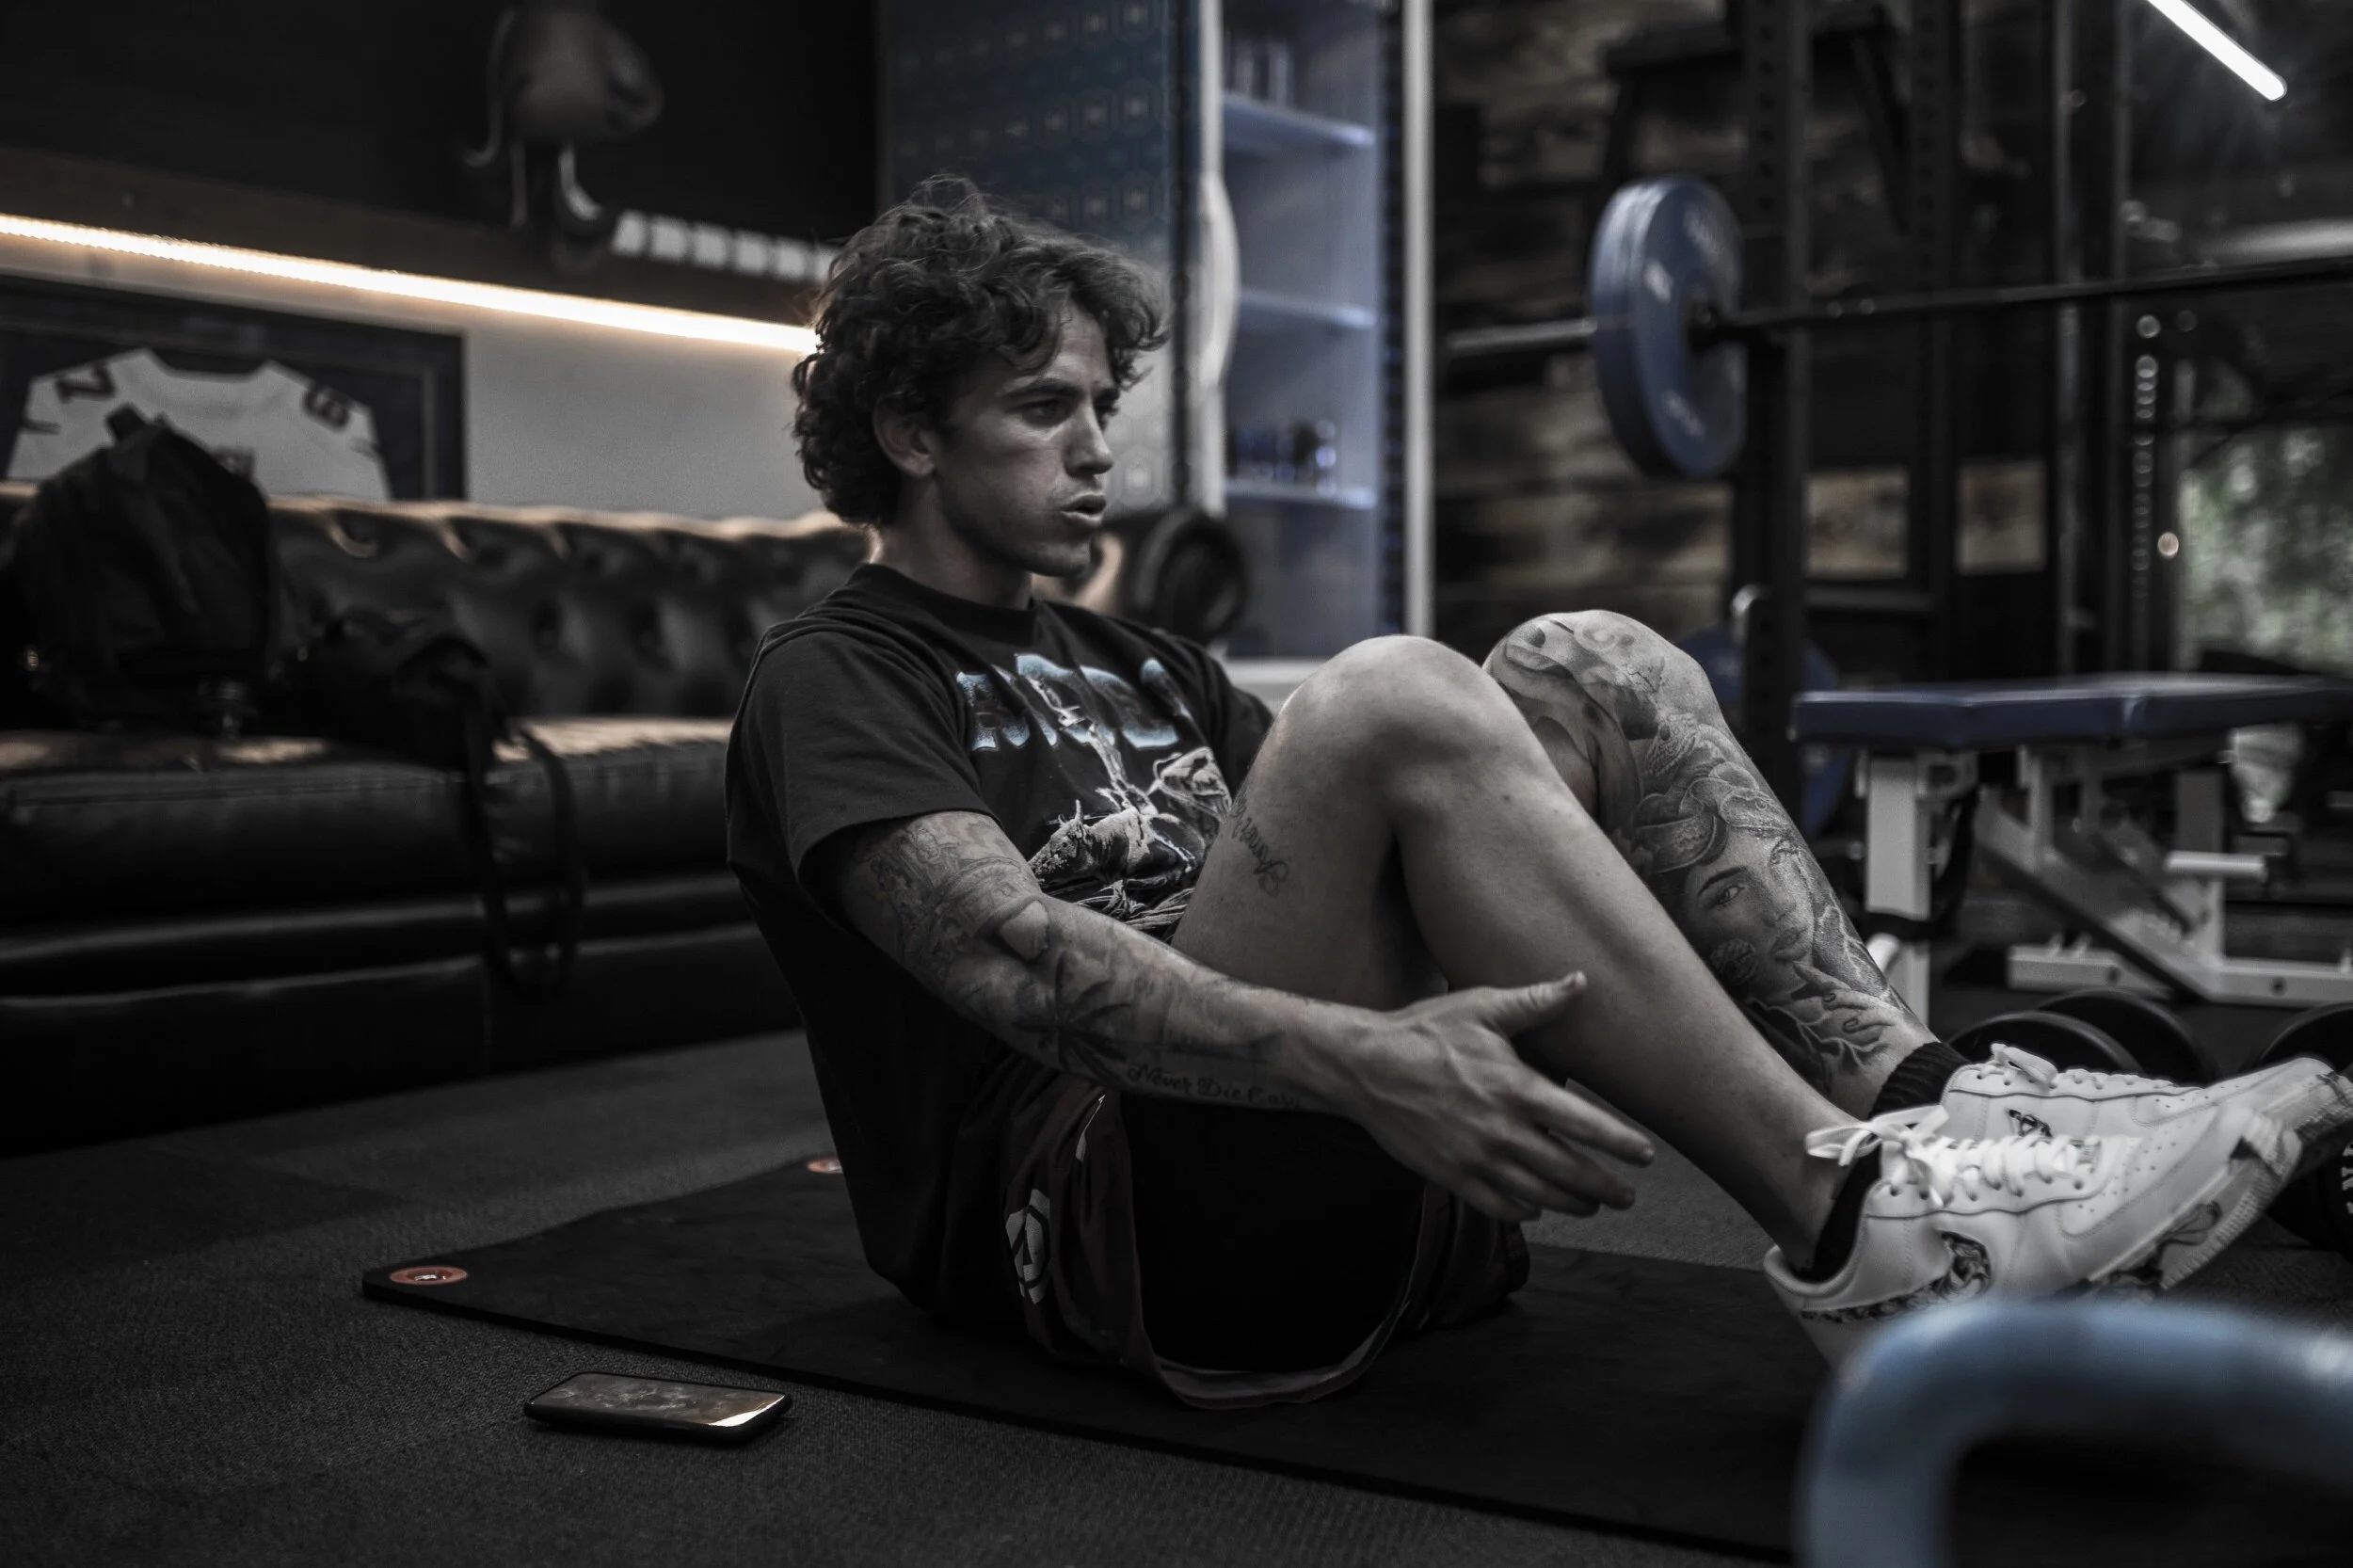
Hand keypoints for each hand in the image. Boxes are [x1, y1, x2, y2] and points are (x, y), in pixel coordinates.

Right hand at [1320, 972, 1655, 1224]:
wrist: (1364, 1067)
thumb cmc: (1425, 1032)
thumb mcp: (1481, 1008)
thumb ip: (1536, 1002)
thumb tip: (1581, 982)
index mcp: (1517, 1088)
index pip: (1586, 1125)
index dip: (1621, 1144)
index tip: (1646, 1156)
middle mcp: (1502, 1131)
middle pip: (1570, 1172)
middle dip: (1605, 1188)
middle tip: (1627, 1196)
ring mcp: (1476, 1159)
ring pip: (1539, 1196)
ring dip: (1572, 1204)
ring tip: (1592, 1205)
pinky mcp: (1452, 1176)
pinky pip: (1499, 1206)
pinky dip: (1525, 1211)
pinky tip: (1536, 1208)